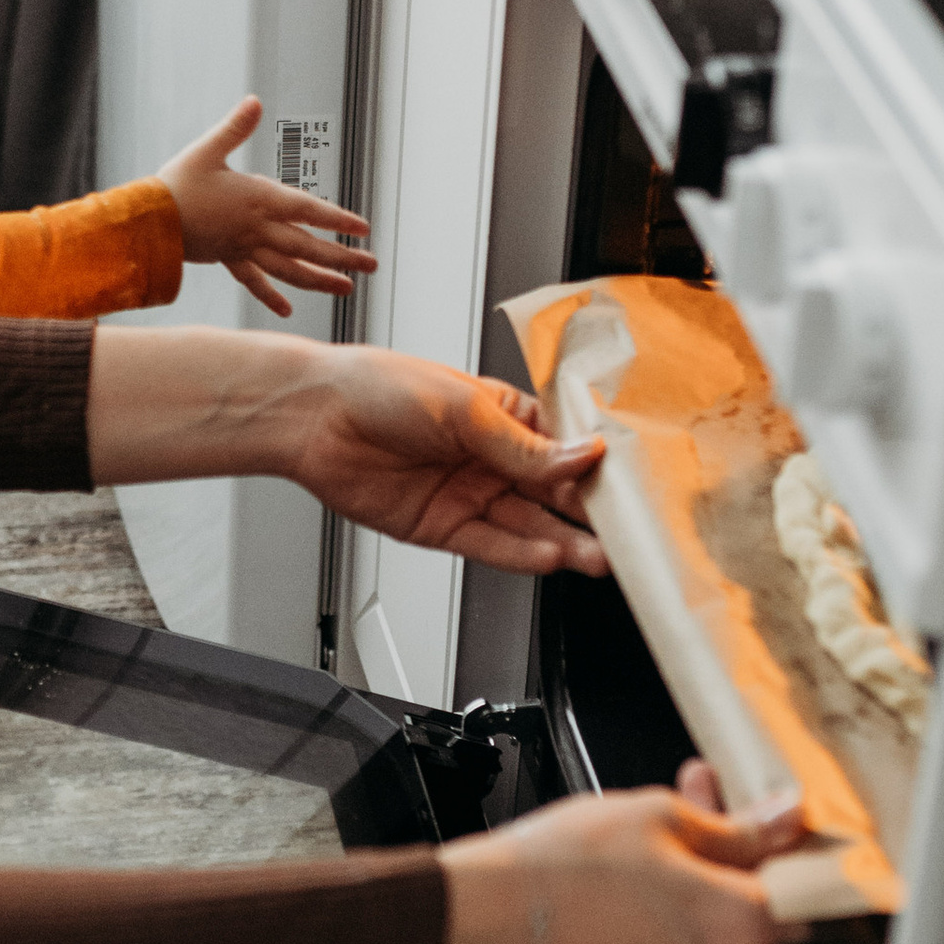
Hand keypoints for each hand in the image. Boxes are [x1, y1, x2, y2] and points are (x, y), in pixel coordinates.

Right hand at [157, 97, 374, 316]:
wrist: (146, 224)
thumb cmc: (176, 185)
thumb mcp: (206, 150)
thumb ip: (234, 127)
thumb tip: (255, 101)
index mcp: (258, 199)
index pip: (308, 210)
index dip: (338, 220)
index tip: (364, 230)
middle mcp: (257, 229)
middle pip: (308, 246)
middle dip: (343, 256)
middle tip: (373, 264)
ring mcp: (244, 248)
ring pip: (289, 269)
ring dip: (320, 280)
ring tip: (346, 289)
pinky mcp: (228, 259)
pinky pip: (254, 281)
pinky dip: (272, 296)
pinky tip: (288, 310)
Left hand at [295, 349, 607, 574]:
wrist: (313, 417)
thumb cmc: (377, 387)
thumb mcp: (464, 408)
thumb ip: (523, 446)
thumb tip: (584, 456)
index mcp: (504, 416)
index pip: (564, 448)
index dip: (595, 470)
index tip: (630, 490)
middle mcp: (490, 458)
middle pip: (551, 493)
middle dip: (588, 515)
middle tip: (625, 535)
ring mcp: (468, 494)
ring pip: (527, 525)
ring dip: (563, 542)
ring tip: (597, 555)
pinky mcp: (442, 527)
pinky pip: (490, 546)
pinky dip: (521, 554)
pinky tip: (550, 557)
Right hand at [440, 762, 809, 943]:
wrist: (496, 908)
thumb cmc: (568, 868)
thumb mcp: (663, 818)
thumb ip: (736, 826)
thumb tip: (781, 821)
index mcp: (742, 924)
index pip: (811, 890)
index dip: (798, 845)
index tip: (786, 819)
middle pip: (766, 902)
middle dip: (743, 845)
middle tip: (712, 798)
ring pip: (723, 915)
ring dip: (708, 865)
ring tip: (668, 816)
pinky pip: (689, 934)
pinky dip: (681, 896)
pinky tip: (649, 855)